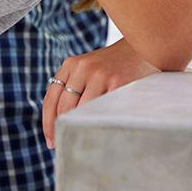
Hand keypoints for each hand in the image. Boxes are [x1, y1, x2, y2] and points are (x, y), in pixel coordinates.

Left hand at [42, 38, 158, 148]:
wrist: (142, 46)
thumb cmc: (113, 64)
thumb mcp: (89, 67)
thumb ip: (73, 87)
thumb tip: (57, 126)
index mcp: (72, 64)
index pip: (51, 100)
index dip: (48, 124)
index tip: (51, 141)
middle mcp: (84, 67)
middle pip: (65, 109)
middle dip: (63, 130)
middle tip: (66, 144)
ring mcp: (102, 74)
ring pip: (84, 113)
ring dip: (82, 128)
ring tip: (86, 138)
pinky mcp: (119, 82)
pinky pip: (104, 111)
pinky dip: (102, 121)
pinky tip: (104, 127)